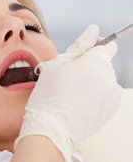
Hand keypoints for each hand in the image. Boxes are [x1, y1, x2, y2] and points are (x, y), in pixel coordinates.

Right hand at [14, 25, 121, 161]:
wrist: (50, 130)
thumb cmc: (48, 98)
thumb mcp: (56, 65)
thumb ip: (78, 46)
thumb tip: (92, 31)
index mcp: (96, 62)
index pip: (107, 45)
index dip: (94, 46)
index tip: (84, 53)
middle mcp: (109, 78)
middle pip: (103, 64)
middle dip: (88, 66)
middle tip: (67, 79)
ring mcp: (111, 96)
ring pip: (103, 80)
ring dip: (91, 82)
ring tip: (70, 94)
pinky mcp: (110, 111)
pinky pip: (104, 96)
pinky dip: (94, 96)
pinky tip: (76, 103)